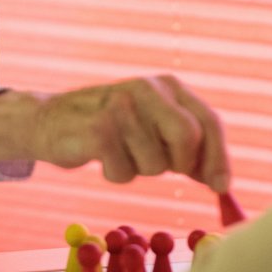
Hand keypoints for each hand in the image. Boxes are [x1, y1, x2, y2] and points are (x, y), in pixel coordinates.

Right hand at [0, 75, 230, 192]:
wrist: (49, 120)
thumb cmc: (110, 129)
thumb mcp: (154, 129)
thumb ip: (187, 149)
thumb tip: (221, 182)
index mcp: (168, 85)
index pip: (208, 121)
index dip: (219, 157)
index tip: (221, 187)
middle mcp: (148, 88)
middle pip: (188, 138)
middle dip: (179, 163)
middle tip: (159, 166)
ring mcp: (122, 105)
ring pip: (156, 163)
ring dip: (139, 169)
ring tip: (119, 152)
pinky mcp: (99, 128)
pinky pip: (125, 171)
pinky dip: (116, 174)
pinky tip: (101, 157)